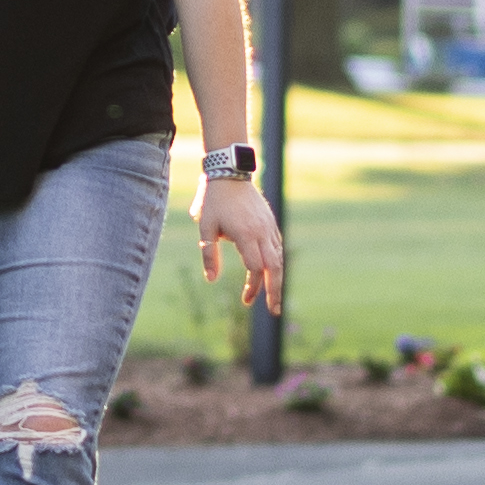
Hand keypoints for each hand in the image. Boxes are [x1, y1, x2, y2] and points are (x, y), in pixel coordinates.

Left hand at [196, 178, 289, 315]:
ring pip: (279, 258)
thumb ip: (209, 254)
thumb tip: (211, 280)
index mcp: (246, 234)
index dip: (253, 287)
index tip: (246, 300)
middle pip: (274, 267)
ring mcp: (269, 227)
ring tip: (274, 298)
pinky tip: (272, 274)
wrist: (230, 173)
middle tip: (274, 311)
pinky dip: (277, 263)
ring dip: (277, 279)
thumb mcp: (205, 227)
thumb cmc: (214, 201)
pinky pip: (278, 247)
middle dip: (275, 291)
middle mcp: (262, 232)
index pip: (255, 268)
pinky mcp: (270, 223)